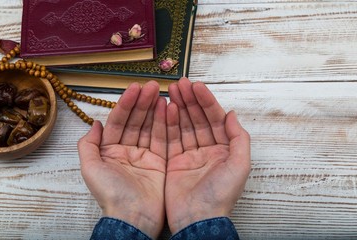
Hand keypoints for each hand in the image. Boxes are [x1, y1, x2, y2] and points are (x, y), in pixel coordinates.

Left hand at [78, 81, 166, 238]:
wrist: (133, 217)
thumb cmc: (111, 195)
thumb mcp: (91, 168)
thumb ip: (88, 144)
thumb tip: (95, 123)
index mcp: (110, 151)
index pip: (119, 121)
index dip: (126, 104)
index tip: (133, 88)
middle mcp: (128, 150)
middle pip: (136, 121)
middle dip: (142, 103)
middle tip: (150, 86)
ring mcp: (145, 156)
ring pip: (150, 127)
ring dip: (154, 110)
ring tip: (160, 93)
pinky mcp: (160, 162)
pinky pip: (164, 139)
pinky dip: (166, 124)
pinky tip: (168, 109)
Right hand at [165, 77, 250, 233]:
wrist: (197, 218)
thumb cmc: (221, 195)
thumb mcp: (239, 165)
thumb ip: (239, 138)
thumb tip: (232, 114)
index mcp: (224, 149)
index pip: (215, 119)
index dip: (207, 101)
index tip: (197, 86)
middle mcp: (208, 149)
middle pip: (198, 119)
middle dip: (190, 100)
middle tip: (181, 83)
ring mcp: (190, 155)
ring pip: (184, 125)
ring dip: (179, 107)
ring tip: (172, 91)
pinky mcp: (175, 161)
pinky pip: (172, 138)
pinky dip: (168, 123)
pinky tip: (166, 109)